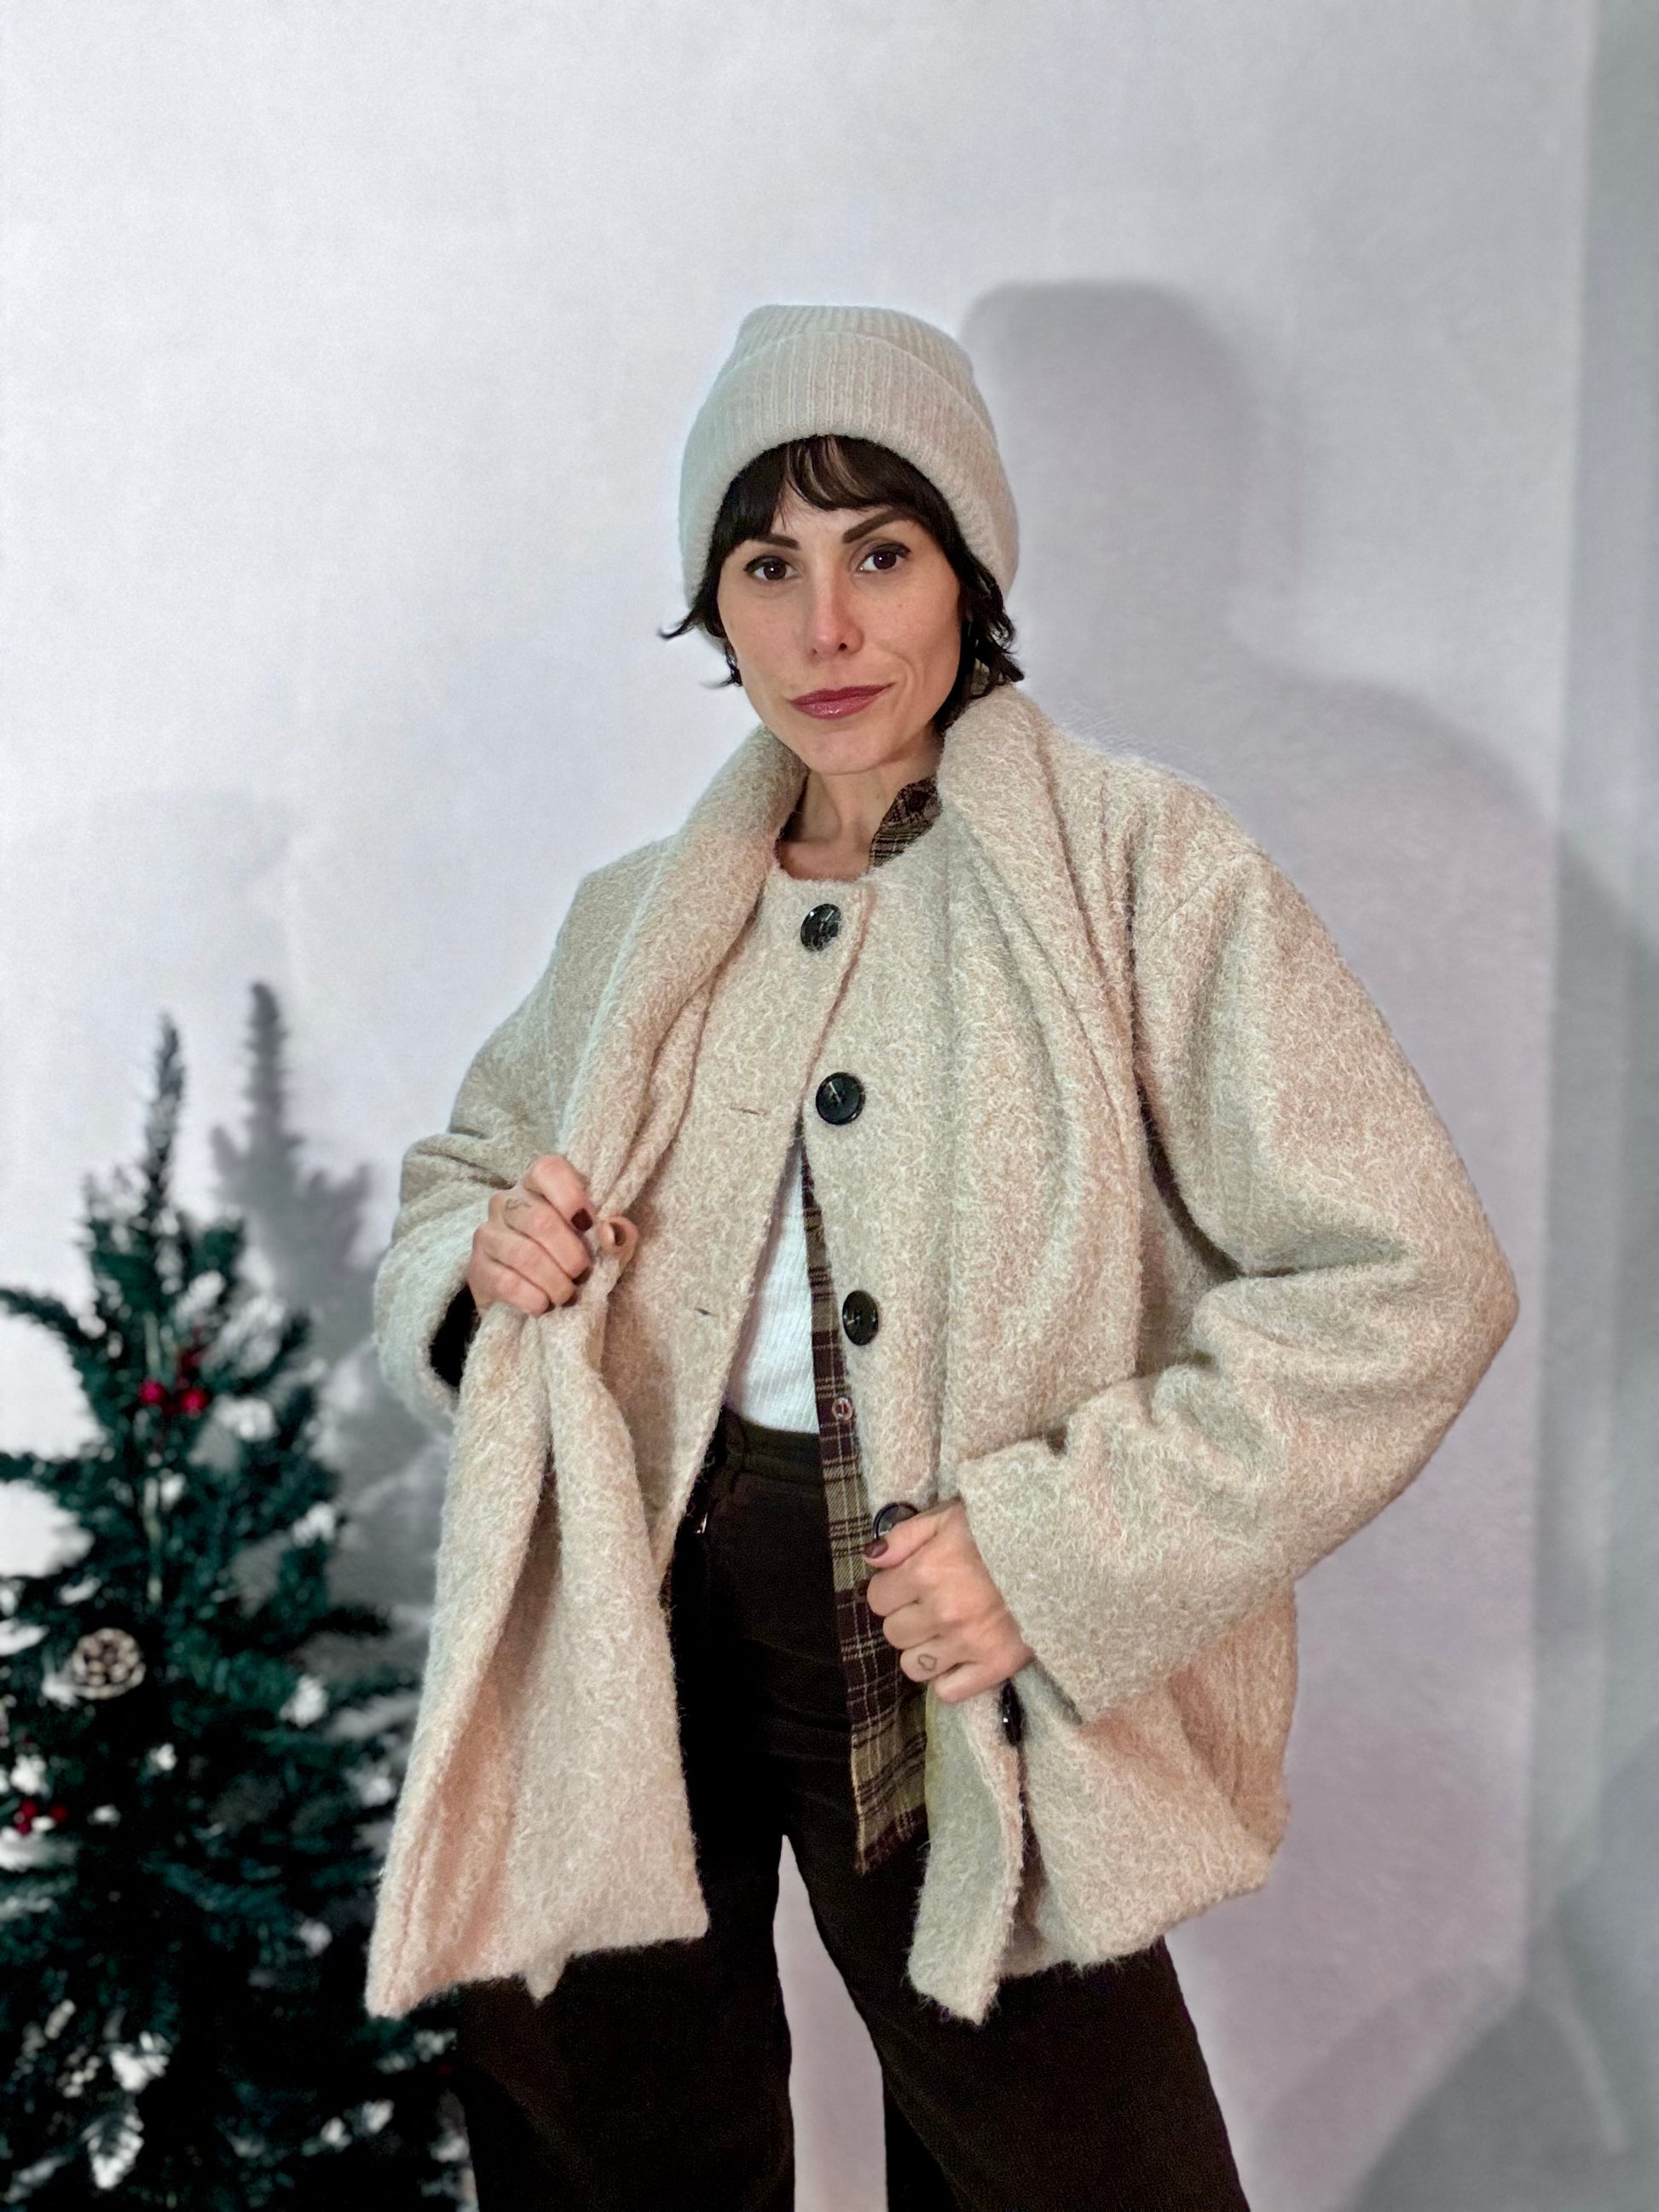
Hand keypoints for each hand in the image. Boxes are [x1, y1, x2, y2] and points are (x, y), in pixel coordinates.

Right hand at [466, 1153, 638, 1317]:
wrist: (528, 1293)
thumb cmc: (568, 1256)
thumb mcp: (598, 1243)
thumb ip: (616, 1233)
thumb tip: (613, 1234)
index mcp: (538, 1184)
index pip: (549, 1170)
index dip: (572, 1196)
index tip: (589, 1225)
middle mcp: (507, 1202)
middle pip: (540, 1220)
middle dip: (570, 1254)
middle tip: (582, 1274)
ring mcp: (488, 1234)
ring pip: (525, 1255)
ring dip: (554, 1281)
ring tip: (566, 1295)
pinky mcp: (476, 1268)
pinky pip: (506, 1282)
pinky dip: (533, 1298)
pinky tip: (543, 1304)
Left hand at [862, 1497, 1034, 1703]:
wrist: (1063, 1551)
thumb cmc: (1001, 1529)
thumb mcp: (950, 1516)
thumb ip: (904, 1536)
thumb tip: (870, 1559)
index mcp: (927, 1571)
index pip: (878, 1598)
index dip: (891, 1588)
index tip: (910, 1581)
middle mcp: (943, 1612)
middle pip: (893, 1633)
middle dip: (907, 1617)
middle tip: (932, 1603)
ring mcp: (970, 1642)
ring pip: (913, 1666)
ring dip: (924, 1649)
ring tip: (947, 1630)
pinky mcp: (997, 1665)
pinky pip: (948, 1691)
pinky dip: (949, 1677)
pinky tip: (962, 1655)